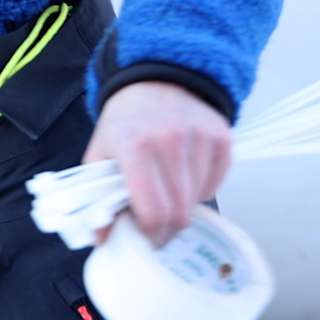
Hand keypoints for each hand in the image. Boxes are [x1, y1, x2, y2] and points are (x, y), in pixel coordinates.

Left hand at [83, 81, 231, 246]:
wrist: (156, 80)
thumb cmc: (125, 122)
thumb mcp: (100, 154)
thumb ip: (97, 198)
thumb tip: (101, 239)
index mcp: (135, 146)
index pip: (153, 211)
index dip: (150, 234)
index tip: (145, 237)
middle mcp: (171, 140)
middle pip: (180, 213)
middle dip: (167, 229)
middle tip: (156, 226)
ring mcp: (200, 138)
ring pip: (198, 201)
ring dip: (183, 206)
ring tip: (167, 193)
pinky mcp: (222, 138)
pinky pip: (215, 185)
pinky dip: (201, 190)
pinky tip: (184, 176)